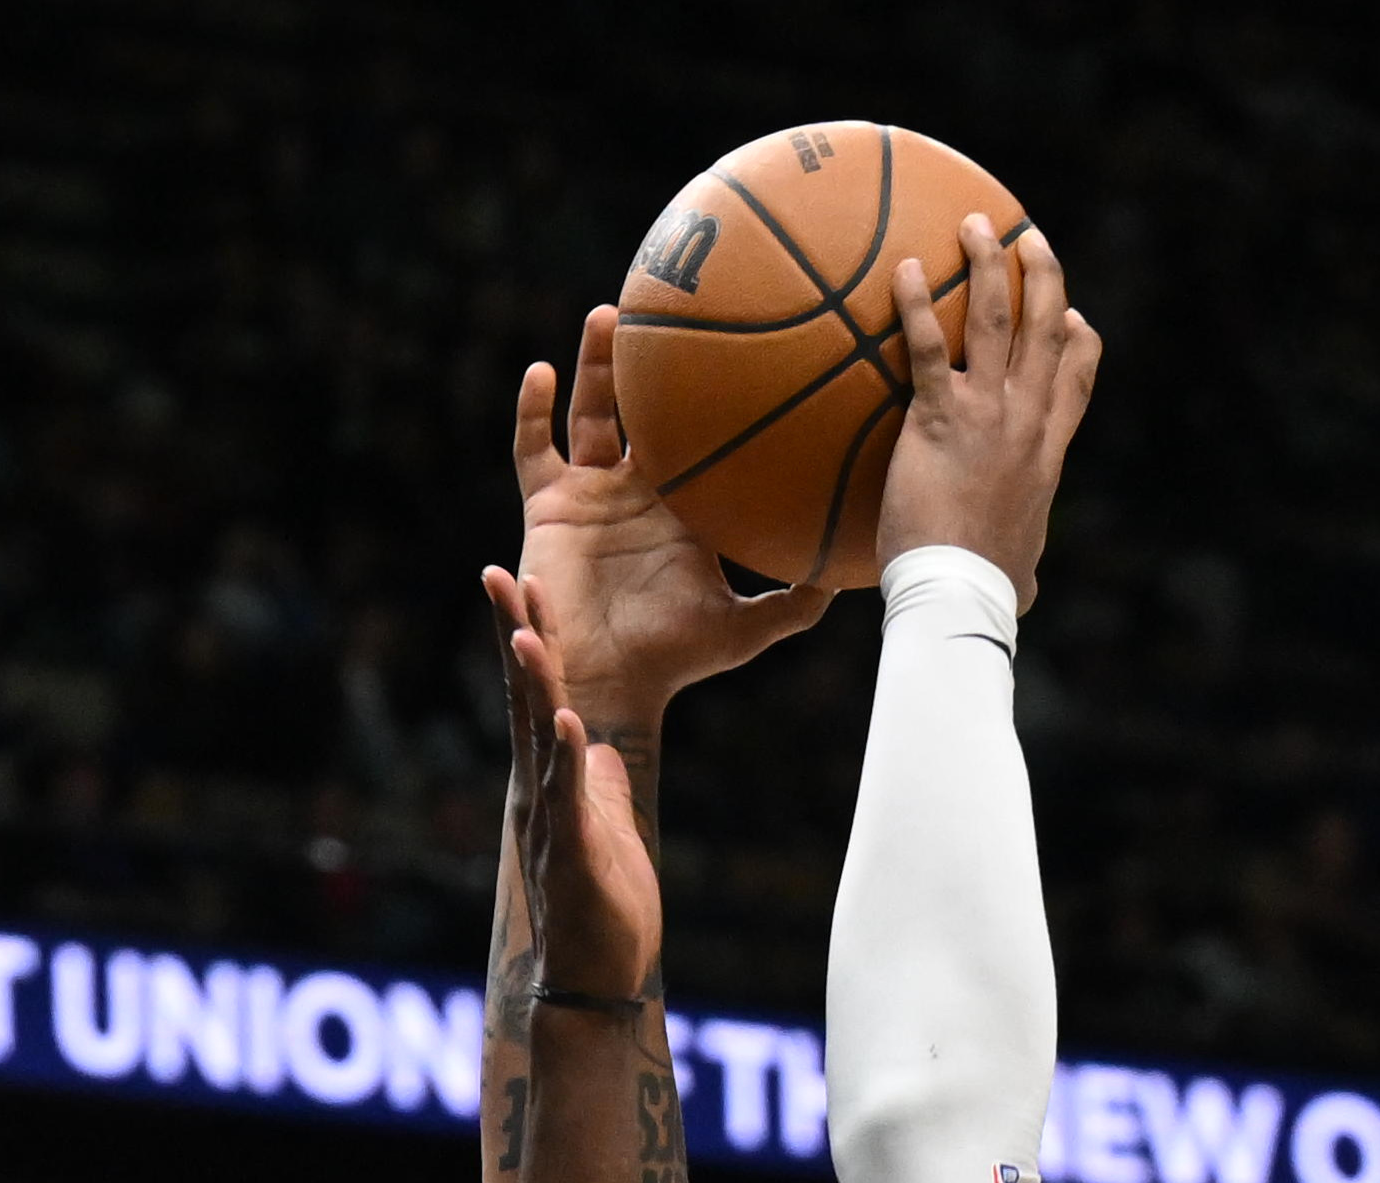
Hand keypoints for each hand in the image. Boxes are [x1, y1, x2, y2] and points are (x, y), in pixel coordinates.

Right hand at [482, 574, 662, 1007]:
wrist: (595, 984)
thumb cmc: (604, 911)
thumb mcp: (609, 829)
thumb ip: (598, 783)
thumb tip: (600, 746)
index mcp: (551, 781)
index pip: (541, 695)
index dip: (534, 636)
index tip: (526, 579)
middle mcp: (540, 793)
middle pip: (526, 702)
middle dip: (516, 636)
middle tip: (499, 574)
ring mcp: (552, 824)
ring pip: (541, 744)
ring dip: (536, 689)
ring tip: (530, 635)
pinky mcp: (572, 859)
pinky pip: (570, 803)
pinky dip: (570, 763)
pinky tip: (572, 723)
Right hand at [505, 313, 833, 718]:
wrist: (612, 688)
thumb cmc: (676, 662)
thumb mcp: (745, 629)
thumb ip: (794, 603)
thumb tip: (848, 577)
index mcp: (680, 502)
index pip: (696, 431)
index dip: (708, 388)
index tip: (735, 337)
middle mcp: (633, 487)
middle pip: (640, 404)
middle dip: (650, 355)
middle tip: (671, 296)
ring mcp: (588, 492)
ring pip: (589, 409)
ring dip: (597, 362)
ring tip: (609, 316)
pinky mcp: (546, 506)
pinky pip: (532, 447)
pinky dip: (531, 410)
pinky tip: (539, 372)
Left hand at [879, 215, 1100, 614]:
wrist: (961, 597)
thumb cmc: (983, 595)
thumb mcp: (1020, 573)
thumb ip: (1022, 562)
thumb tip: (1024, 589)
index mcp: (1047, 455)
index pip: (1075, 383)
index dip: (1077, 343)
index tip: (1073, 318)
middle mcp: (1026, 423)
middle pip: (1045, 329)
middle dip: (1041, 276)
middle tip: (1027, 239)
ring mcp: (987, 415)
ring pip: (996, 318)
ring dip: (987, 263)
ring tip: (974, 222)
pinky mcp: (940, 420)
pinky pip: (928, 346)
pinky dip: (915, 304)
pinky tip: (902, 270)